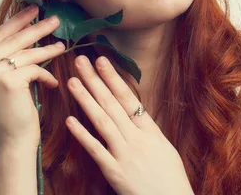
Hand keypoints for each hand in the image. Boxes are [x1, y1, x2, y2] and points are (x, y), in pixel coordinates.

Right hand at [0, 5, 66, 149]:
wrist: (11, 143)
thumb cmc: (9, 113)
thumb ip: (3, 59)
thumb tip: (24, 30)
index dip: (17, 22)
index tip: (32, 10)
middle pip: (13, 41)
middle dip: (36, 28)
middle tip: (55, 19)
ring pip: (26, 54)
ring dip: (47, 50)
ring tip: (62, 46)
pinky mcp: (8, 81)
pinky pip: (34, 69)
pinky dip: (45, 75)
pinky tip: (51, 83)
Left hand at [65, 55, 194, 194]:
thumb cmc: (170, 179)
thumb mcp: (164, 149)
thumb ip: (147, 130)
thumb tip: (134, 113)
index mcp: (151, 132)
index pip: (129, 99)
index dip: (114, 79)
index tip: (102, 60)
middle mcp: (138, 139)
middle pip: (112, 105)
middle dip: (95, 81)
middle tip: (80, 61)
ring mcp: (125, 155)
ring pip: (102, 122)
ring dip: (86, 100)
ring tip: (72, 82)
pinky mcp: (115, 173)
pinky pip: (96, 150)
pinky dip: (83, 135)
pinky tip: (70, 120)